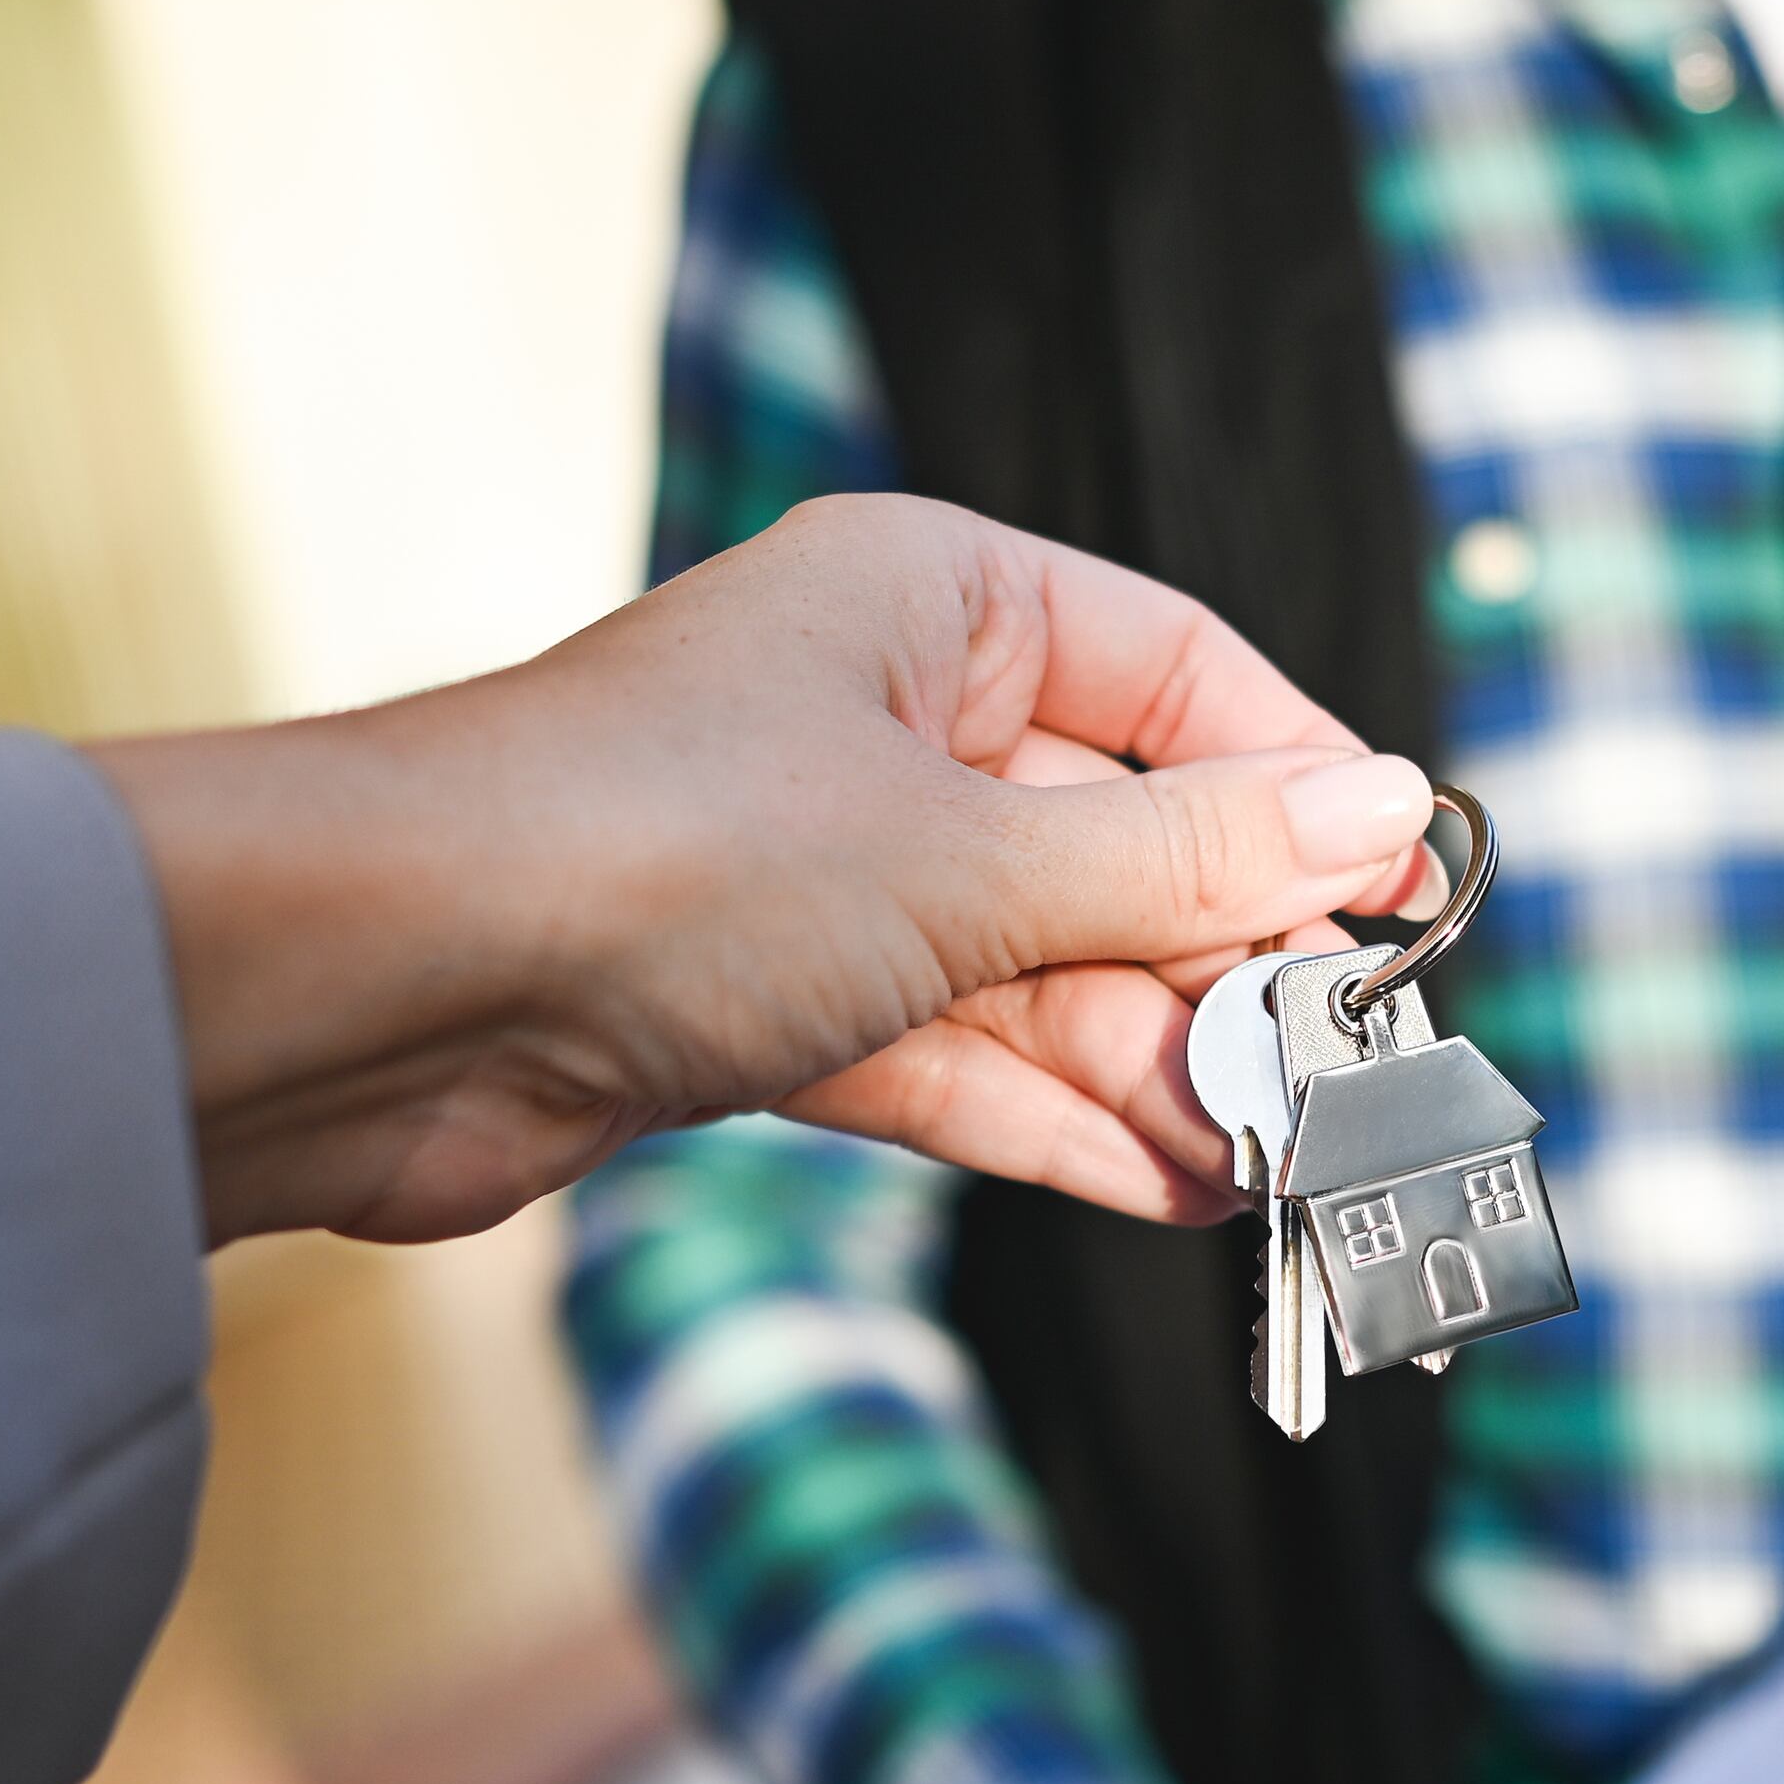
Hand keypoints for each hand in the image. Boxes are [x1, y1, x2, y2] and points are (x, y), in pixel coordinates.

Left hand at [86, 496, 1442, 1246]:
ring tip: (1276, 1166)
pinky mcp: (755, 1006)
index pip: (1179, 666)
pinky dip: (1049, 1120)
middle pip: (1114, 835)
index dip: (1301, 782)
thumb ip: (1187, 860)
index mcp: (931, 599)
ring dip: (1152, 1071)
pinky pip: (951, 1055)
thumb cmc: (650, 852)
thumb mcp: (974, 857)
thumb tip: (1380, 815)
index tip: (1407, 898)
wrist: (375, 992)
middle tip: (1343, 1084)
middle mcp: (877, 717)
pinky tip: (1166, 1184)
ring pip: (1037, 967)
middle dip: (1227, 970)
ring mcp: (814, 869)